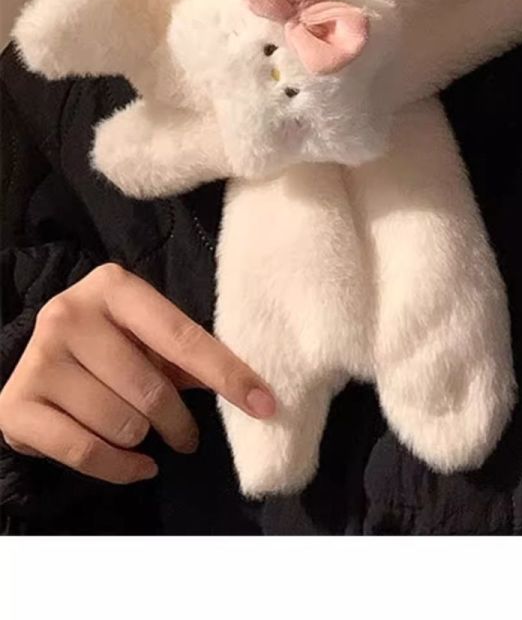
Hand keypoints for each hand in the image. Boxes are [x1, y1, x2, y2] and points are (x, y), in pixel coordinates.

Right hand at [0, 262, 276, 484]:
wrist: (29, 366)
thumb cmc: (104, 348)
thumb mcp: (144, 339)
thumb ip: (188, 358)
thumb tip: (254, 391)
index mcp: (112, 286)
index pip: (182, 336)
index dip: (227, 374)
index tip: (265, 404)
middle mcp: (70, 314)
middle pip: (151, 389)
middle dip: (178, 422)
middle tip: (187, 436)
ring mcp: (39, 359)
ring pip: (121, 423)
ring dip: (143, 440)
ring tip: (143, 434)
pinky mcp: (16, 405)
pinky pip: (86, 452)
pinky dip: (120, 468)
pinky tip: (137, 466)